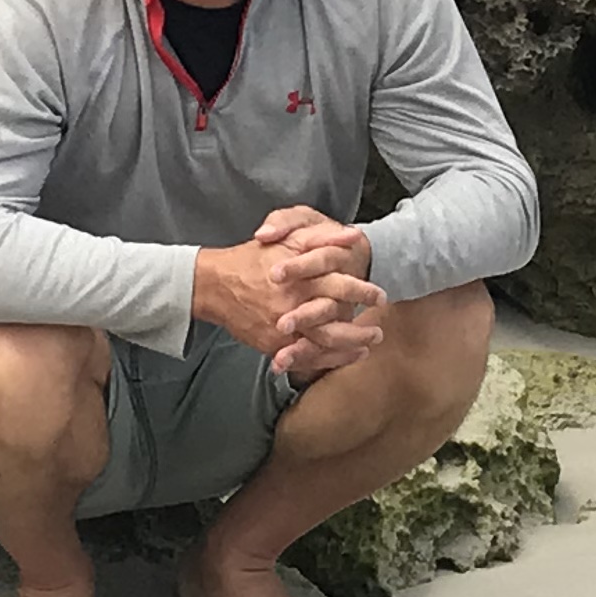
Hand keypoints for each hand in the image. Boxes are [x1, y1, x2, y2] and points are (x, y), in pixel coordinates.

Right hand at [194, 222, 381, 375]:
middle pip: (334, 320)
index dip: (361, 291)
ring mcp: (282, 327)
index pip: (339, 284)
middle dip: (359, 328)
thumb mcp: (288, 237)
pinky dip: (326, 360)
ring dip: (348, 348)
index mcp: (300, 276)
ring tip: (367, 347)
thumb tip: (353, 236)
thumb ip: (322, 236)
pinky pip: (304, 357)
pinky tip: (343, 357)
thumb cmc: (254, 257)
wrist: (215, 284)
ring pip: (322, 343)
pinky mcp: (272, 344)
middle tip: (378, 332)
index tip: (381, 295)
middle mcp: (293, 303)